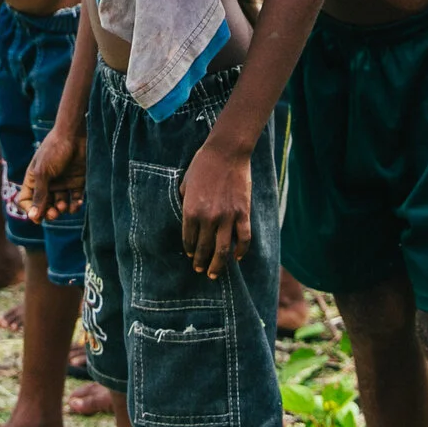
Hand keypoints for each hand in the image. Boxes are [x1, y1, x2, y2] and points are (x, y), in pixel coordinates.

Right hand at [17, 122, 83, 221]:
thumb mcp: (43, 173)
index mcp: (34, 179)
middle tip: (54, 213)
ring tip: (64, 205)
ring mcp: (62, 182)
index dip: (31, 210)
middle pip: (45, 206)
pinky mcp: (77, 181)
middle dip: (49, 213)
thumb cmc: (54, 150)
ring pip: (60, 205)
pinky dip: (75, 205)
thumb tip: (33, 217)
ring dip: (61, 209)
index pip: (27, 201)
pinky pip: (75, 199)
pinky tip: (76, 204)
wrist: (75, 134)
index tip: (37, 216)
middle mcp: (47, 183)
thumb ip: (39, 195)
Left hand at [179, 139, 252, 279]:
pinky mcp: (243, 213)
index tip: (191, 256)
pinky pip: (243, 238)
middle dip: (201, 262)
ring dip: (218, 265)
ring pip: (222, 250)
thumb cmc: (203, 164)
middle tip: (200, 270)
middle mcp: (208, 218)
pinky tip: (238, 257)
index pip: (189, 239)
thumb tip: (185, 214)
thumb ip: (184, 201)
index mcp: (190, 210)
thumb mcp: (185, 182)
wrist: (226, 152)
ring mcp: (227, 217)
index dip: (190, 250)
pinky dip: (241, 251)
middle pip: (204, 248)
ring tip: (215, 274)